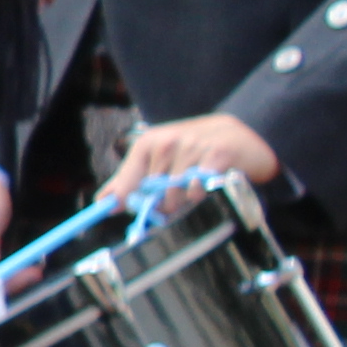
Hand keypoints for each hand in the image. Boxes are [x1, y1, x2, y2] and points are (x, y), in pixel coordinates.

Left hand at [117, 112, 280, 199]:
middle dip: (161, 204)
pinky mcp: (217, 154)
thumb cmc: (195, 150)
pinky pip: (198, 189)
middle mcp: (168, 141)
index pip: (127, 180)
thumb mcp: (160, 157)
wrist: (242, 134)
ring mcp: (193, 146)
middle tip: (174, 200)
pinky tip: (207, 184)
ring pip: (175, 194)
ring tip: (192, 189)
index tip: (117, 212)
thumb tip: (103, 201)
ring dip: (182, 201)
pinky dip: (200, 193)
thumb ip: (130, 178)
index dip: (125, 200)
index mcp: (149, 142)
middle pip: (152, 193)